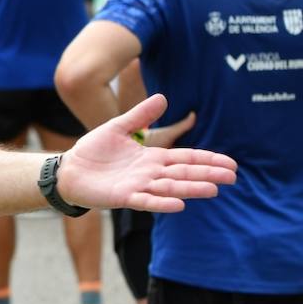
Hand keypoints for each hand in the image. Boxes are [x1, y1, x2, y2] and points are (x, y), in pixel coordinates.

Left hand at [58, 94, 236, 211]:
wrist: (69, 169)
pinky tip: (179, 205)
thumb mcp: (118, 128)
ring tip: (213, 190)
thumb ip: (140, 115)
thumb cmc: (94, 151)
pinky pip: (145, 201)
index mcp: (151, 158)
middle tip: (233, 177)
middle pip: (183, 174)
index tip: (230, 163)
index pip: (185, 158)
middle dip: (207, 175)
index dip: (207, 160)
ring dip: (190, 189)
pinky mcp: (123, 197)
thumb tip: (164, 97)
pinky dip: (161, 203)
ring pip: (169, 188)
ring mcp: (138, 186)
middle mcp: (149, 174)